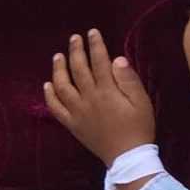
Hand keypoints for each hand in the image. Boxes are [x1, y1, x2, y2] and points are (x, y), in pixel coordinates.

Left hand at [43, 29, 155, 164]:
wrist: (127, 157)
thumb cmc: (139, 127)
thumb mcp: (142, 102)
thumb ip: (129, 80)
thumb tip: (116, 58)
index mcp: (107, 92)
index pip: (99, 62)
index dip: (95, 45)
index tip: (92, 32)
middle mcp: (89, 99)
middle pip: (78, 70)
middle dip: (75, 51)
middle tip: (74, 38)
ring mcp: (77, 112)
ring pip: (62, 87)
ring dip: (58, 69)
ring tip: (58, 56)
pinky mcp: (72, 125)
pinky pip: (56, 109)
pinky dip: (49, 96)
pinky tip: (47, 85)